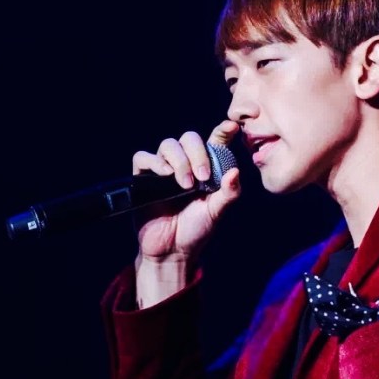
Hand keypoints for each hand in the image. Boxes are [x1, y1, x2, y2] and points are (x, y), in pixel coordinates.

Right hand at [132, 120, 241, 260]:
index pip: (214, 142)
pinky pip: (143, 158)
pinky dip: (155, 162)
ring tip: (186, 184)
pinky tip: (166, 174)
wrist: (172, 251)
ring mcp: (163, 170)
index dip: (222, 131)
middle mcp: (185, 164)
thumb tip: (235, 171)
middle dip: (198, 153)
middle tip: (204, 177)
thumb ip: (229, 193)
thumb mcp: (216, 212)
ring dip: (180, 161)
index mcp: (206, 168)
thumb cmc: (196, 230)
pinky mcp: (143, 179)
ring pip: (168, 145)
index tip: (232, 127)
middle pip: (188, 138)